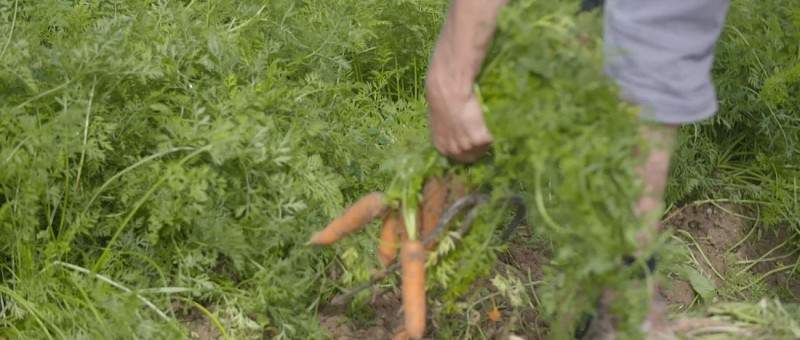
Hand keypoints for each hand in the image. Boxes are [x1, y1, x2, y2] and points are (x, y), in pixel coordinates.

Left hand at [422, 0, 506, 162]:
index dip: (466, 151)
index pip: (457, 158)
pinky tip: (489, 124)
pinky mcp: (479, 139)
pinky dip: (492, 134)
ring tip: (487, 129)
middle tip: (484, 137)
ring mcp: (466, 146)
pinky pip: (490, 141)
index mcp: (441, 147)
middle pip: (471, 158)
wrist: (449, 90)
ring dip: (486, 141)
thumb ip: (447, 131)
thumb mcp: (439, 120)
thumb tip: (453, 131)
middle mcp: (453, 151)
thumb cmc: (442, 99)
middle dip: (478, 149)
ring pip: (482, 150)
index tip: (473, 144)